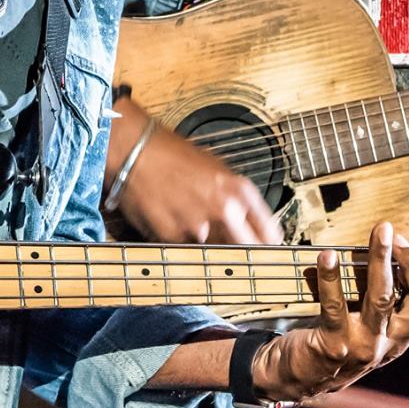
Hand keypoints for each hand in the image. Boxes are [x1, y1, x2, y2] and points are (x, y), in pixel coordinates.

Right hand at [117, 124, 283, 244]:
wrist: (138, 151)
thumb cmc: (174, 156)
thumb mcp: (218, 170)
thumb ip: (238, 199)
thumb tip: (252, 225)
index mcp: (241, 191)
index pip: (270, 234)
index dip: (270, 246)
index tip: (270, 253)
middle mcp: (225, 210)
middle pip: (247, 251)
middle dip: (243, 255)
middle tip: (238, 256)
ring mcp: (199, 227)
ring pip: (214, 254)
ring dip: (208, 249)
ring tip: (192, 226)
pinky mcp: (173, 238)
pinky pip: (185, 251)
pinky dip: (181, 244)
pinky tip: (173, 222)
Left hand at [253, 222, 408, 402]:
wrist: (300, 378)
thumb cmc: (340, 338)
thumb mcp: (374, 320)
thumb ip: (396, 292)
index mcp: (404, 334)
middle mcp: (392, 343)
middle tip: (395, 233)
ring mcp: (365, 346)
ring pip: (382, 298)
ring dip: (381, 260)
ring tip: (381, 231)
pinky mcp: (334, 346)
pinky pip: (334, 307)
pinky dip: (331, 278)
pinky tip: (327, 256)